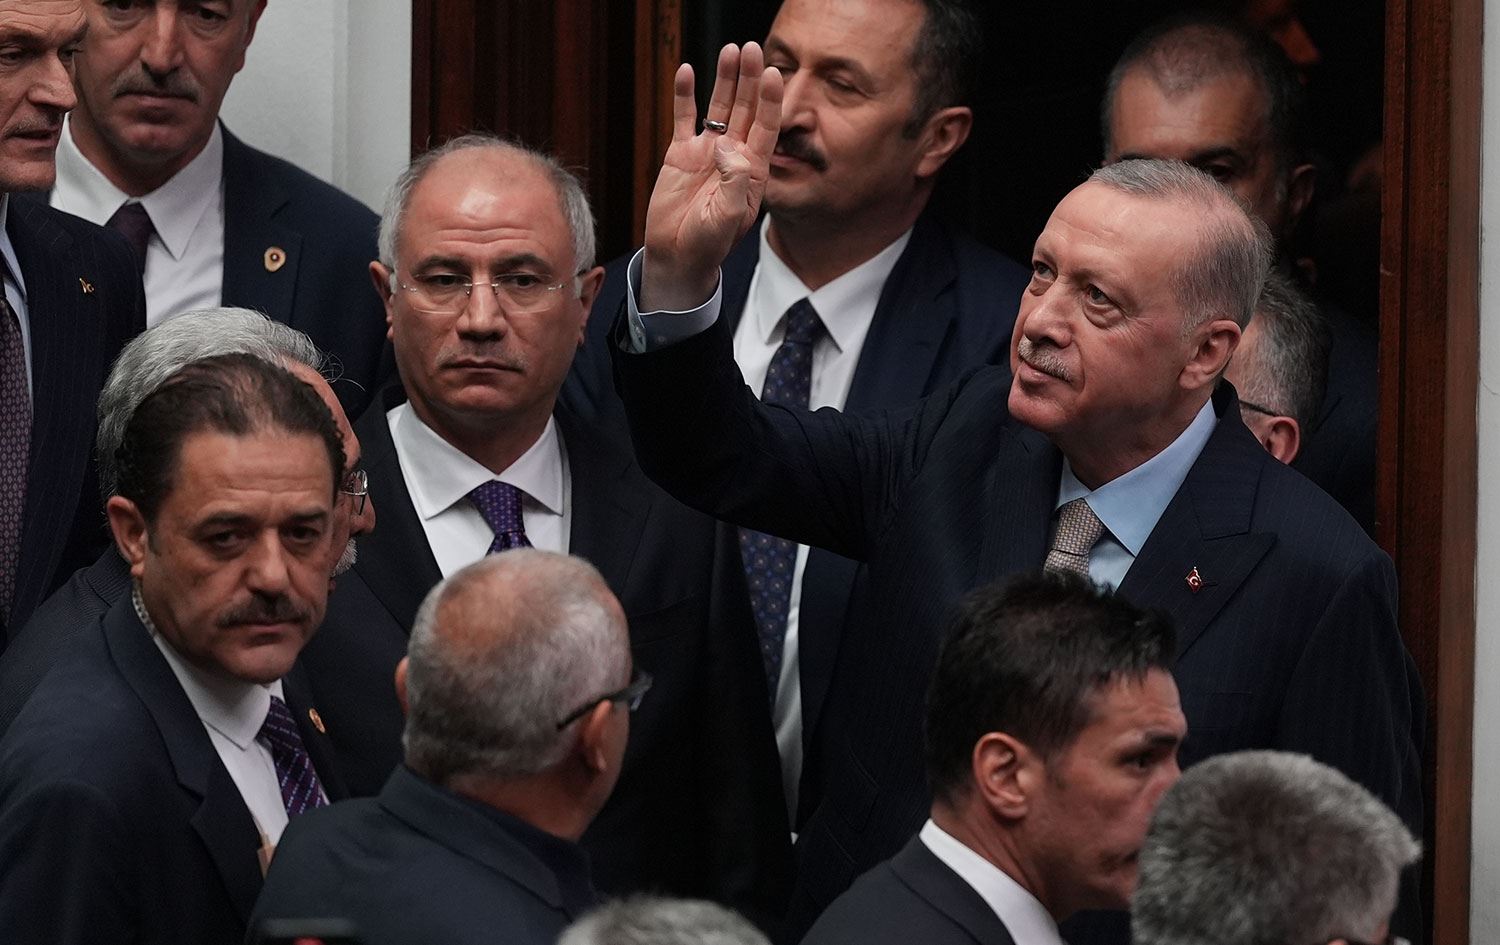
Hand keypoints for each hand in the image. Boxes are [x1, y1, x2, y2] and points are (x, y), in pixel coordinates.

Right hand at [641, 42, 782, 311]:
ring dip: (725, 79)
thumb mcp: (728, 216)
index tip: (773, 74)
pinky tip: (687, 71)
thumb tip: (726, 145)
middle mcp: (733, 155)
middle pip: (745, 108)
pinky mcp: (680, 152)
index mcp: (752, 170)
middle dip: (750, 79)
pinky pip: (684, 117)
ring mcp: (707, 151)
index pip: (766, 126)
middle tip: (752, 49)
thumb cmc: (708, 244)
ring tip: (730, 51)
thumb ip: (734, 180)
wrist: (678, 256)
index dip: (770, 100)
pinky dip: (685, 95)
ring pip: (718, 107)